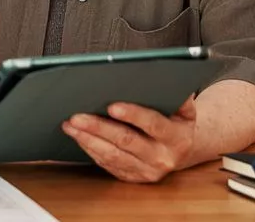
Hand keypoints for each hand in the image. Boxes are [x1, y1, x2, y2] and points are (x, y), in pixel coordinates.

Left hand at [62, 96, 197, 182]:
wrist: (181, 151)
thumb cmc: (177, 123)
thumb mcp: (185, 109)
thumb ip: (177, 95)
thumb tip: (165, 77)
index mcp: (177, 138)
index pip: (153, 124)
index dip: (133, 115)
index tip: (111, 106)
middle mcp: (162, 158)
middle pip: (126, 141)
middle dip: (99, 128)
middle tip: (77, 117)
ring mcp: (146, 170)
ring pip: (113, 156)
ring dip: (88, 140)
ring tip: (70, 125)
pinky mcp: (132, 176)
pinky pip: (108, 164)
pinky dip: (90, 149)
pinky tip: (78, 137)